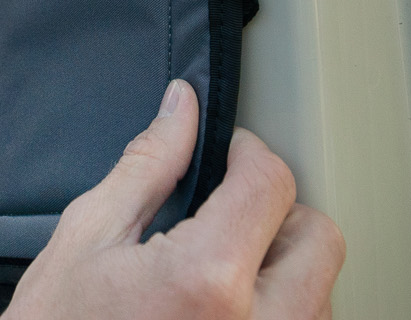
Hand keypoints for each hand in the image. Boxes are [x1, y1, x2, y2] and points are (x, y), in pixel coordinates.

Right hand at [5, 80, 345, 319]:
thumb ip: (149, 165)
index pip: (271, 183)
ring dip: (281, 267)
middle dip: (278, 212)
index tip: (229, 154)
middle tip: (227, 212)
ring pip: (320, 291)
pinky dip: (276, 309)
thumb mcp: (89, 236)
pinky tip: (223, 307)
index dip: (246, 152)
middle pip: (318, 239)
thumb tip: (181, 110)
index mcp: (207, 280)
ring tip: (218, 271)